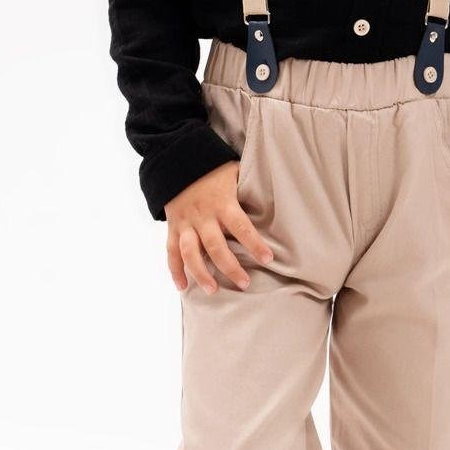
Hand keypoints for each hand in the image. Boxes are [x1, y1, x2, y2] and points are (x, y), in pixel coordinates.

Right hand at [166, 162, 274, 293]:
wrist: (177, 159)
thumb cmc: (213, 169)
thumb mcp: (235, 172)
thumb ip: (249, 187)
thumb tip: (278, 193)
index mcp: (222, 203)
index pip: (241, 226)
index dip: (254, 244)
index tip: (268, 259)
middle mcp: (203, 216)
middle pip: (215, 246)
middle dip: (230, 267)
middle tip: (244, 283)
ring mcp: (186, 223)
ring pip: (190, 253)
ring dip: (200, 273)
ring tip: (213, 290)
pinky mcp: (173, 227)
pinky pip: (171, 252)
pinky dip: (175, 270)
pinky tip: (182, 287)